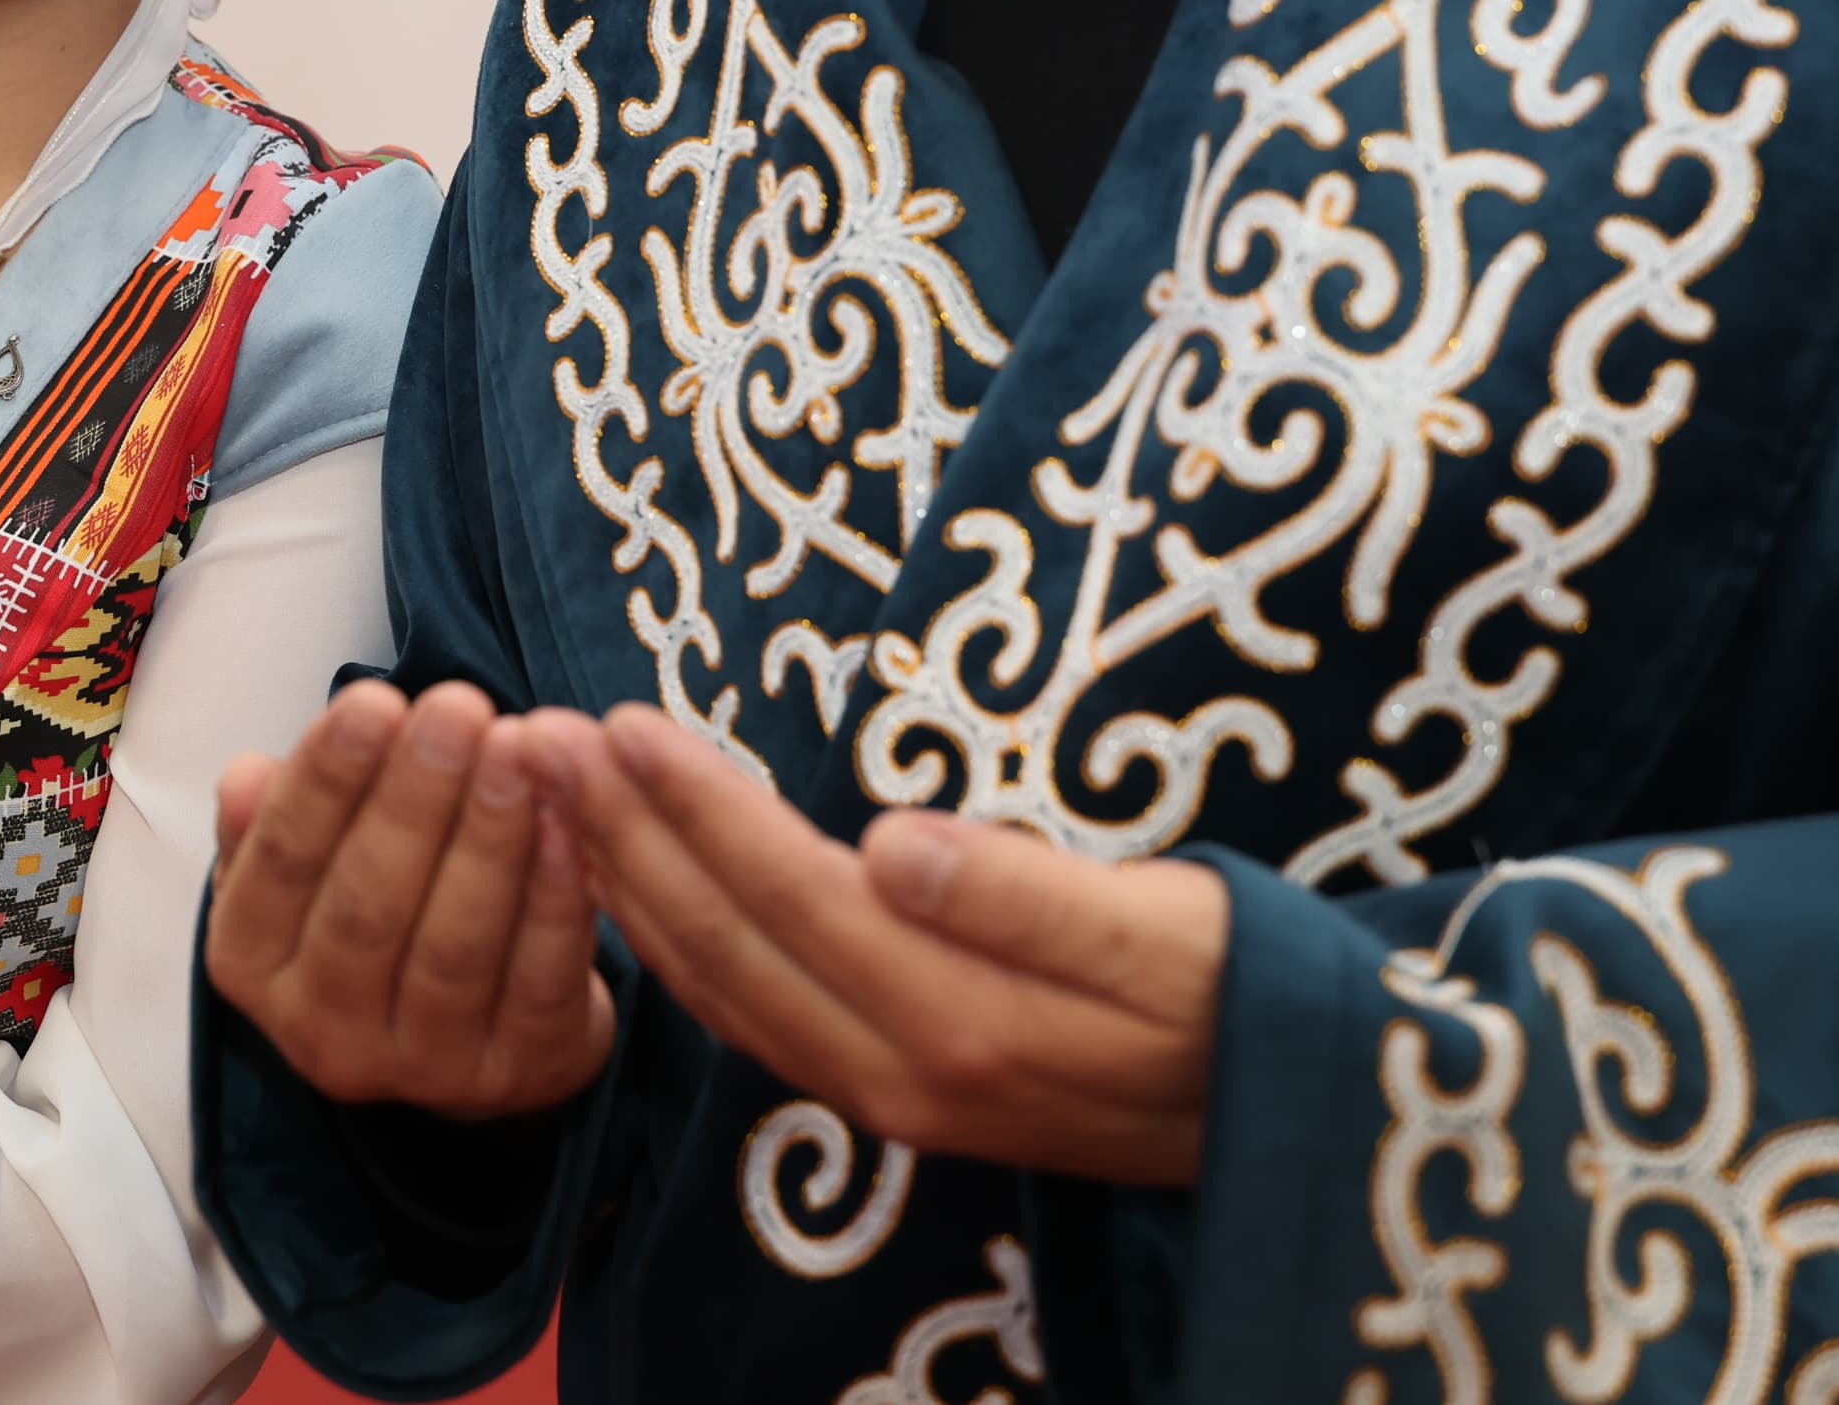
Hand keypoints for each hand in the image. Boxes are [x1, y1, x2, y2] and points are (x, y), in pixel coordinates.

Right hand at [204, 680, 614, 1120]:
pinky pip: (538, 979)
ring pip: (454, 947)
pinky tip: (568, 822)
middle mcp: (321, 1032)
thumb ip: (273, 819)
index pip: (280, 864)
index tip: (375, 699)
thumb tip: (248, 777)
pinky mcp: (516, 1074)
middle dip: (416, 796)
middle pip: (367, 906)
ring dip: (490, 836)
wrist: (475, 1022)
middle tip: (459, 706)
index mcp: (251, 964)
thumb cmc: (380, 907)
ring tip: (517, 747)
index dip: (326, 780)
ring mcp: (422, 1068)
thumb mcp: (307, 864)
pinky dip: (556, 897)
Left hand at [522, 704, 1226, 1184]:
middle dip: (622, 837)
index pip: (786, 892)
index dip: (695, 807)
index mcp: (956, 1017)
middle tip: (542, 738)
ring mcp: (887, 1094)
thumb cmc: (1240, 992)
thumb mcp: (1165, 931)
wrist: (1297, 1118)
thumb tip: (889, 845)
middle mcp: (898, 1072)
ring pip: (720, 988)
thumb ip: (1023, 897)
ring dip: (629, 888)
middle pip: (724, 942)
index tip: (621, 721)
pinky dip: (675, 950)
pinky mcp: (894, 1094)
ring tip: (559, 794)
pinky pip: (750, 1018)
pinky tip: (636, 896)